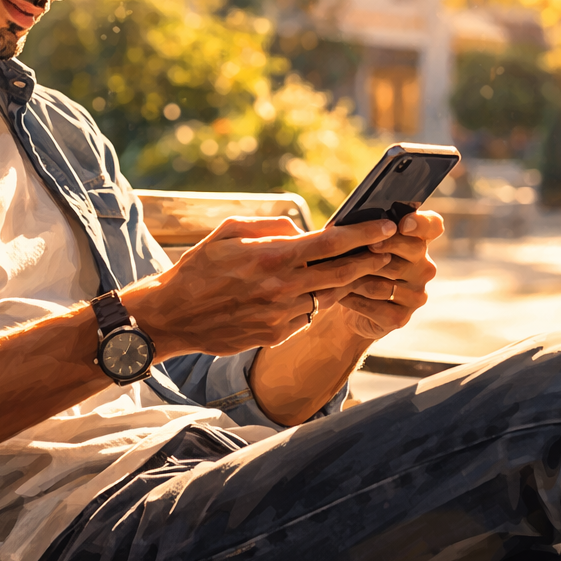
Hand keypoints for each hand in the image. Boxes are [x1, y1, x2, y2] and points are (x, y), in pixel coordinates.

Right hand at [122, 216, 399, 357]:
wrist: (172, 317)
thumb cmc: (197, 268)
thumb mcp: (228, 232)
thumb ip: (270, 226)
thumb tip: (302, 231)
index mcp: (273, 257)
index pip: (332, 243)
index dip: (365, 233)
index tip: (388, 225)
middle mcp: (283, 288)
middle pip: (343, 272)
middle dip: (370, 259)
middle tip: (387, 249)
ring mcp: (281, 315)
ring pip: (327, 296)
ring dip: (345, 283)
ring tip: (359, 270)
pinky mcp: (275, 335)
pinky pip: (306, 316)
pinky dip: (313, 302)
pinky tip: (311, 293)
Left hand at [332, 210, 441, 340]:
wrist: (352, 304)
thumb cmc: (357, 263)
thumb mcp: (362, 243)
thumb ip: (367, 232)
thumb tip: (355, 226)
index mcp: (418, 242)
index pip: (432, 226)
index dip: (422, 224)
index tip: (403, 224)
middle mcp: (424, 269)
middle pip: (410, 251)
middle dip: (381, 248)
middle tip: (360, 247)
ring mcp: (416, 295)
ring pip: (384, 282)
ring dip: (357, 278)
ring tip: (338, 275)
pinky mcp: (401, 317)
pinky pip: (374, 305)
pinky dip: (353, 299)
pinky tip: (341, 295)